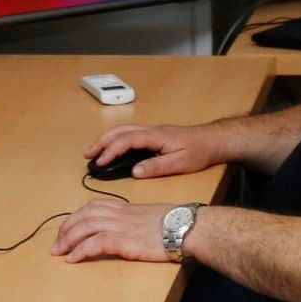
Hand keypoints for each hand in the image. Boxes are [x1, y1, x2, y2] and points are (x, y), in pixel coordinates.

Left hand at [51, 197, 175, 262]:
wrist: (187, 227)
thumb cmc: (175, 223)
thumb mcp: (151, 217)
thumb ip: (136, 220)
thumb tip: (128, 230)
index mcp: (126, 207)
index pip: (94, 206)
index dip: (77, 215)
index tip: (69, 227)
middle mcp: (120, 213)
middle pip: (84, 215)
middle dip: (66, 228)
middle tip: (57, 244)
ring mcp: (121, 226)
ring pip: (85, 226)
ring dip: (68, 240)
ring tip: (59, 252)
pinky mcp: (124, 240)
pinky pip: (95, 243)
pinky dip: (80, 251)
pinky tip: (73, 259)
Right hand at [86, 123, 219, 177]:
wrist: (213, 140)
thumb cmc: (199, 151)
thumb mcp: (180, 163)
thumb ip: (157, 167)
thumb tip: (134, 171)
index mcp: (155, 136)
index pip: (126, 140)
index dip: (110, 151)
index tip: (99, 163)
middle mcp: (151, 130)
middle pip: (120, 131)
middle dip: (102, 142)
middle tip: (87, 155)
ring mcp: (152, 131)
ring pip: (124, 130)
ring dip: (107, 139)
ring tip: (94, 152)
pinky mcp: (155, 135)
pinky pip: (130, 134)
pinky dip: (117, 140)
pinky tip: (114, 149)